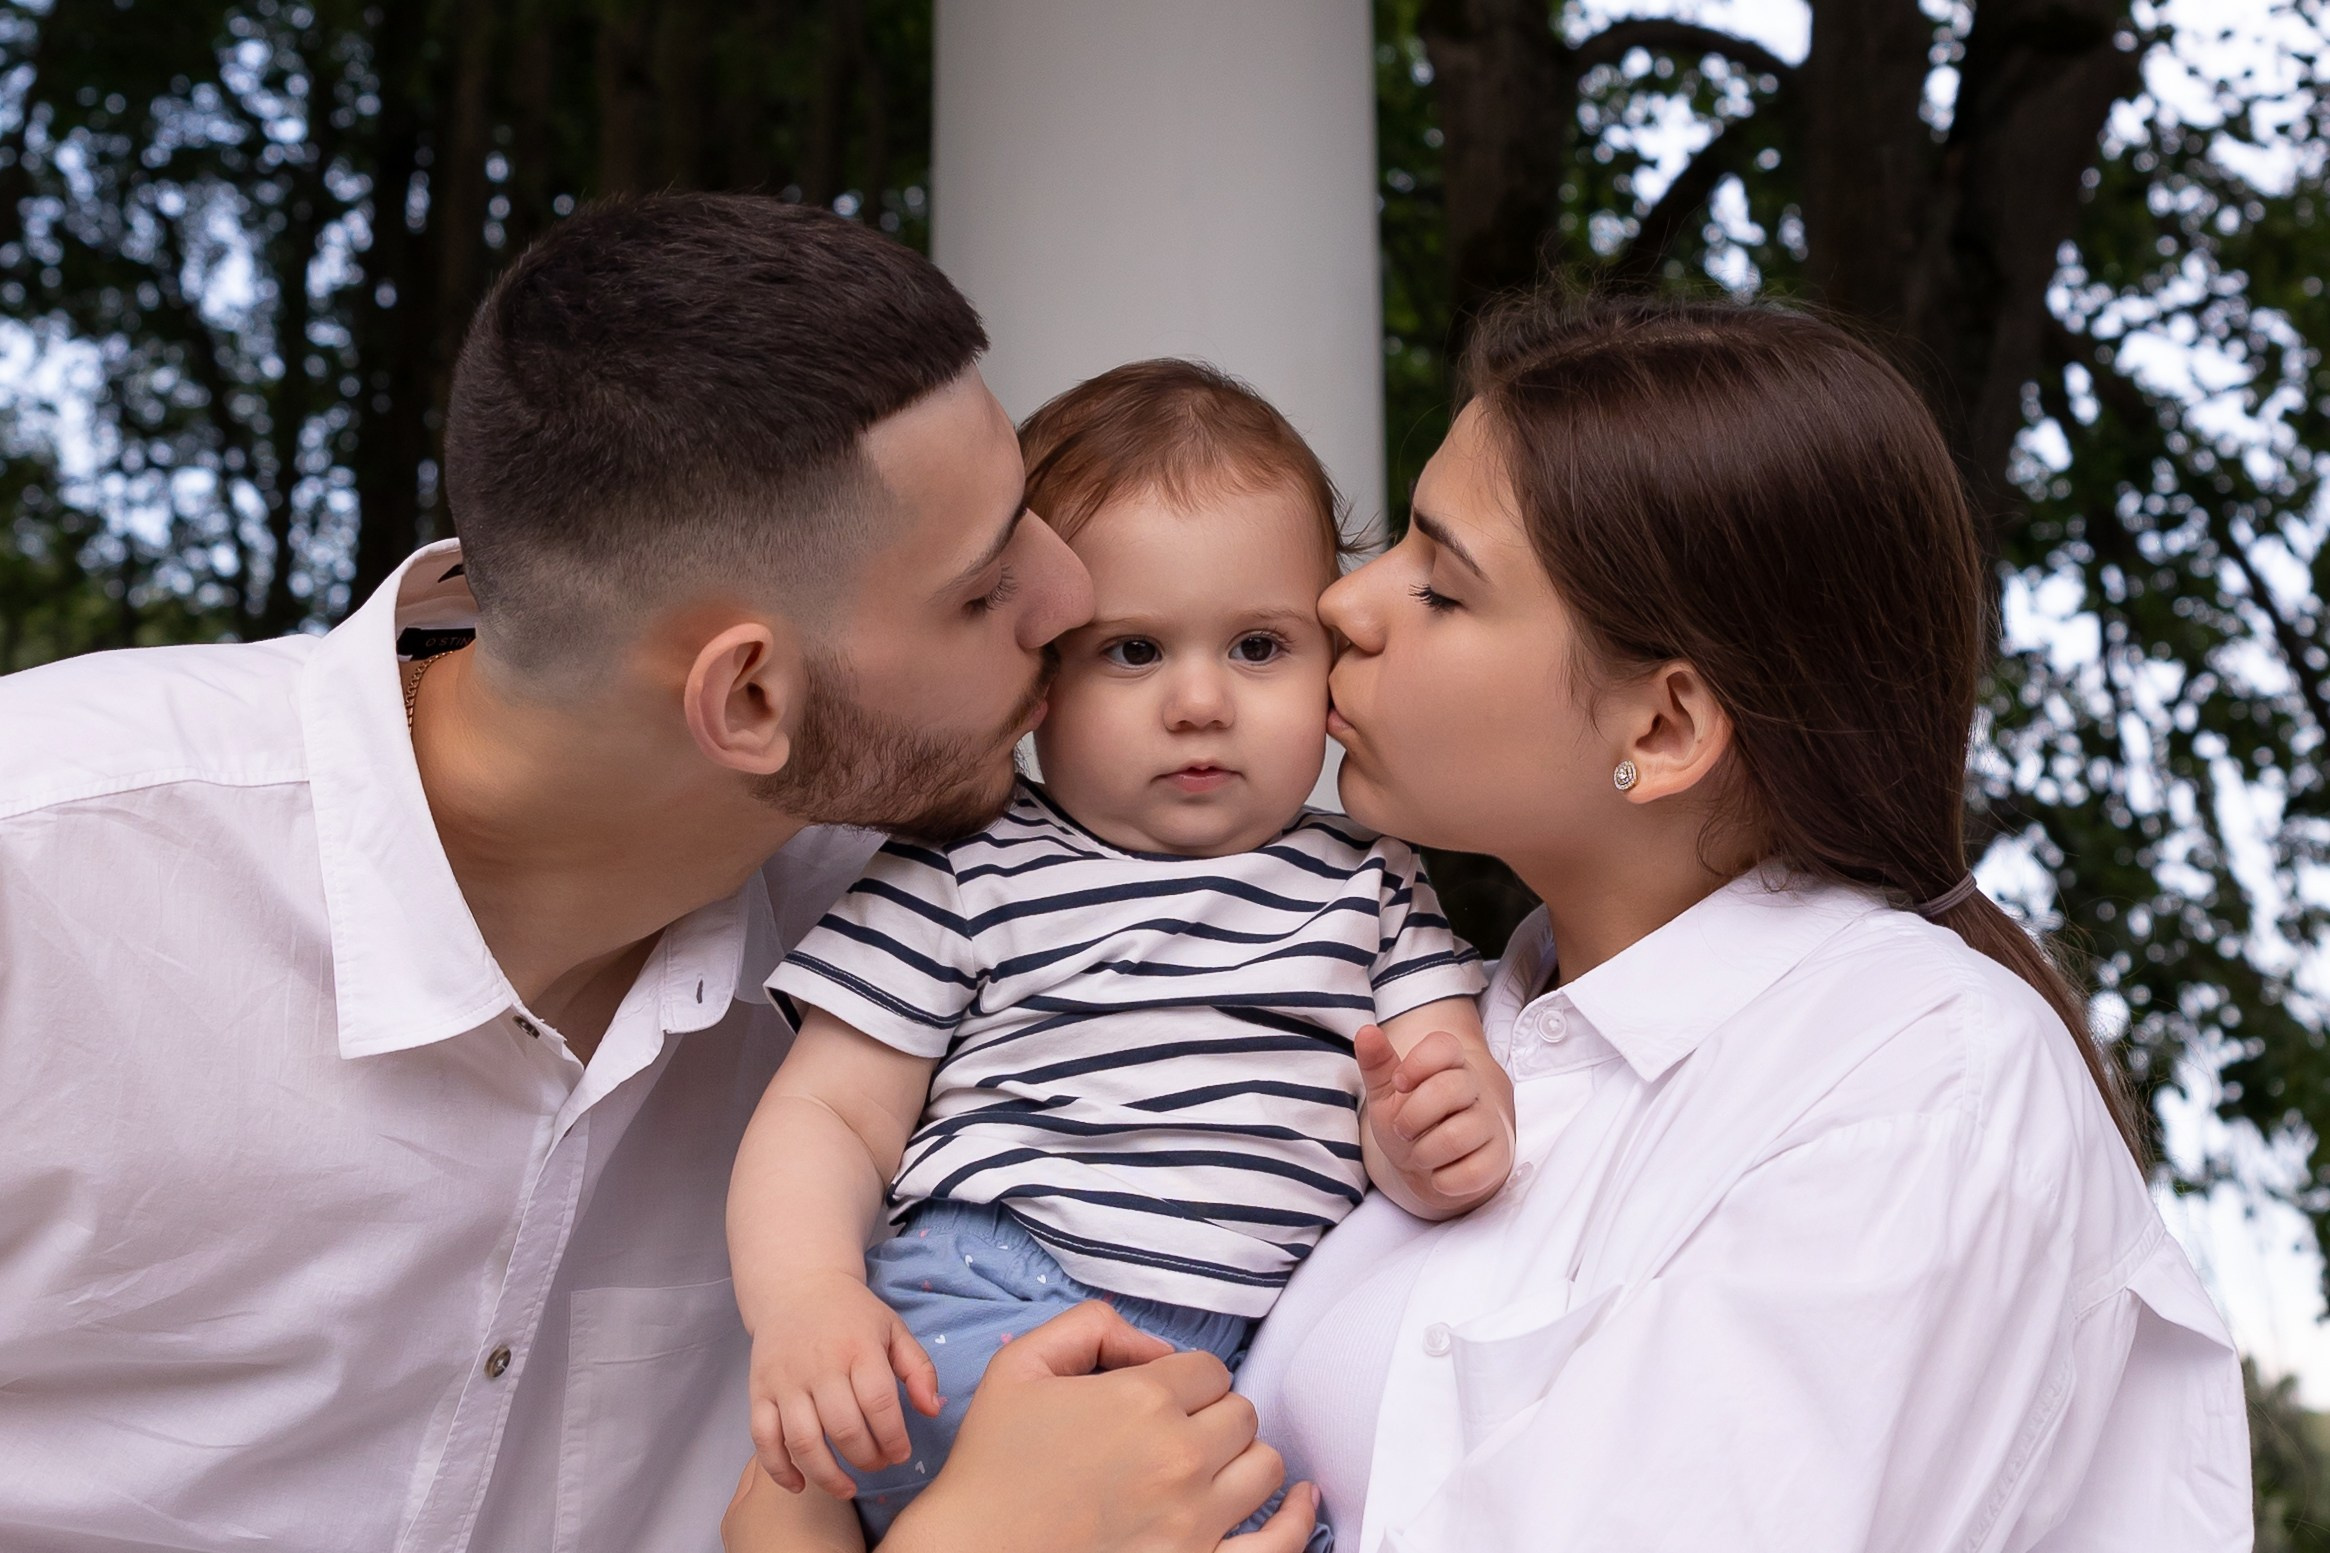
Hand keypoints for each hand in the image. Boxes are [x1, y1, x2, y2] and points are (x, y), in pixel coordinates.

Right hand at [747, 1269, 941, 1498]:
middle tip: (878, 1464)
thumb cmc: (852, 1315)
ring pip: (803, 1440)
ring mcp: (785, 1380)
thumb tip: (933, 1410)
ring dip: (827, 1475)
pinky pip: (763, 1439)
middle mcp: (819, 1365)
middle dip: (867, 1458)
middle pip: (844, 1427)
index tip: (901, 1453)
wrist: (798, 1287)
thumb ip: (919, 1369)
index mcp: (858, 1347)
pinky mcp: (759, 1391)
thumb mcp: (894, 1329)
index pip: (878, 1402)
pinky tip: (800, 1485)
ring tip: (848, 1487)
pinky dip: (779, 1469)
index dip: (893, 1437)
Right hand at [881, 1301, 1314, 1552]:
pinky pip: (1280, 1542)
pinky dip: (1296, 1519)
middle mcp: (1179, 1458)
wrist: (971, 1552)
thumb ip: (1090, 1325)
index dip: (1183, 1378)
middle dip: (1211, 1414)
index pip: (1208, 1369)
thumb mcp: (1021, 1365)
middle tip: (1174, 1430)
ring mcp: (1195, 1521)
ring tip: (1210, 1465)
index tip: (1157, 1396)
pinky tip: (1297, 1501)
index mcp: (1141, 1400)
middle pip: (1240, 1413)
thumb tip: (1150, 1344)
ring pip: (1264, 1467)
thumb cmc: (992, 1468)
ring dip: (1241, 1458)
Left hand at [1358, 1022, 1514, 1216]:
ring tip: (1420, 1155)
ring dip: (1424, 1153)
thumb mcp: (1386, 1093)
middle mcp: (1476, 1089)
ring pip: (1457, 1136)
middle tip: (1403, 1130)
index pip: (1444, 1046)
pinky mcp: (1498, 1159)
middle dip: (1412, 1117)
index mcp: (1450, 1063)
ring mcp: (1491, 1124)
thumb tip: (1366, 1032)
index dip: (1417, 1064)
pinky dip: (1443, 1180)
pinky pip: (1471, 1173)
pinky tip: (1440, 1173)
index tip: (1399, 1084)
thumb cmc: (1410, 1122)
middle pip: (1449, 1089)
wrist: (1431, 1164)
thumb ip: (1377, 1063)